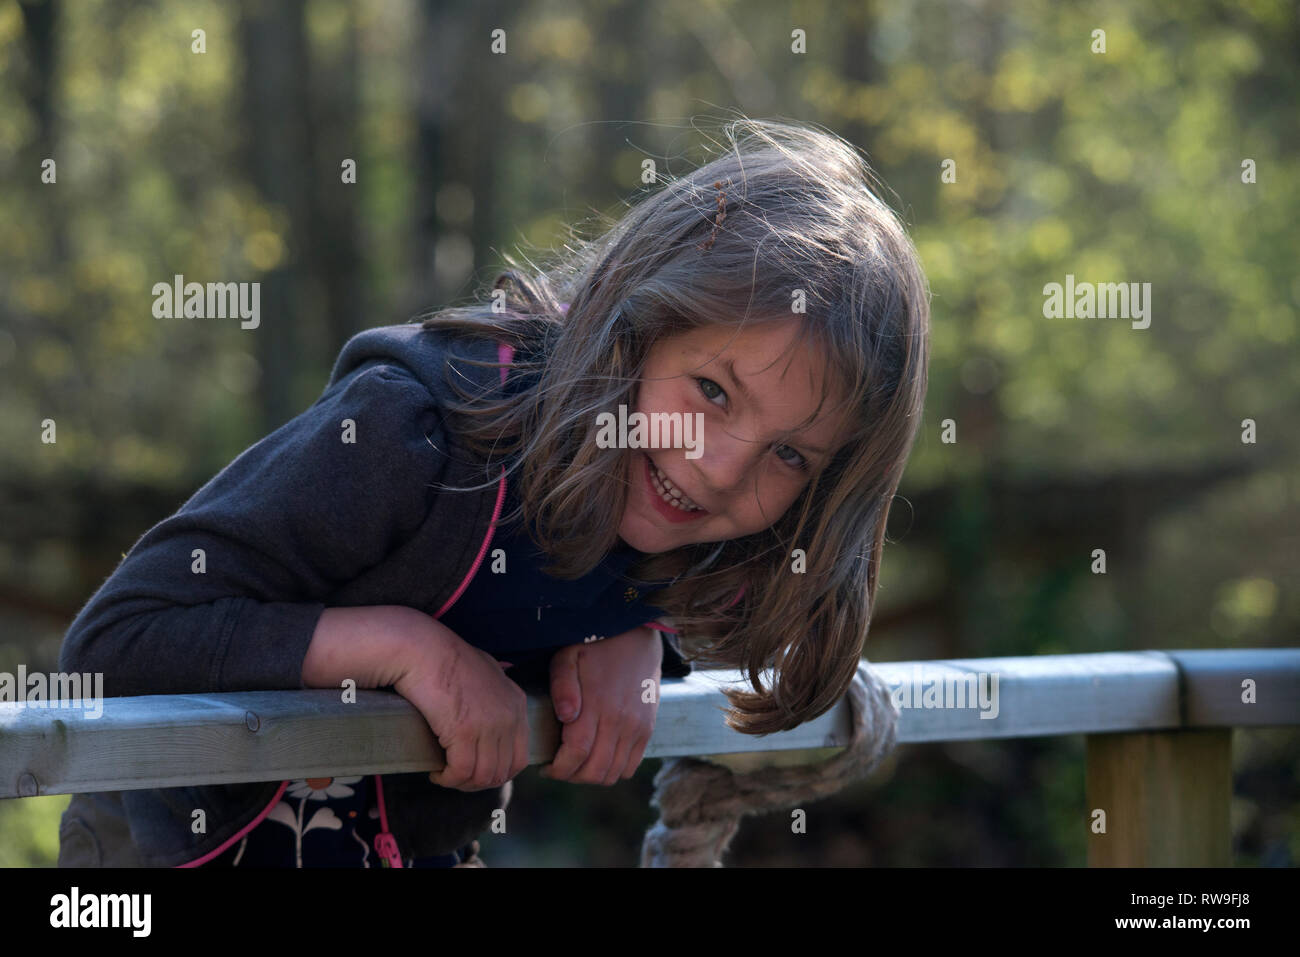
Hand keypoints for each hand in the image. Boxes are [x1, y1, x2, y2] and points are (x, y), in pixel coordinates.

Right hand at [392, 618, 529, 791]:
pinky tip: (436, 773)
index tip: (474, 772)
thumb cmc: (446, 656)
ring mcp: (489, 725)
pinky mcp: (464, 731)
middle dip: (477, 782)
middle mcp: (509, 716)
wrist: (422, 648)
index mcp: (516, 704)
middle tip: (455, 777)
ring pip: (482, 776)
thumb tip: (504, 675)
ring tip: (444, 775)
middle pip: (501, 772)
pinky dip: (448, 779)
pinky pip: (461, 771)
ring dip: (461, 783)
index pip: (519, 758)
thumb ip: (498, 678)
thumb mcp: (485, 666)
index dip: (496, 773)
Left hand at [541, 625, 661, 785]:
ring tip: (577, 764)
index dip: (558, 769)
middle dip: (571, 776)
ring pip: (613, 774)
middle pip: (595, 770)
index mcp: (597, 704)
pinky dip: (613, 771)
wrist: (637, 637)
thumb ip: (563, 686)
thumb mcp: (568, 657)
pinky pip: (631, 766)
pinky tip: (598, 758)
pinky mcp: (647, 729)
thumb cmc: (595, 647)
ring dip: (591, 776)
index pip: (577, 753)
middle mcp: (621, 721)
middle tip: (558, 768)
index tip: (546, 768)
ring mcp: (637, 727)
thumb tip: (566, 716)